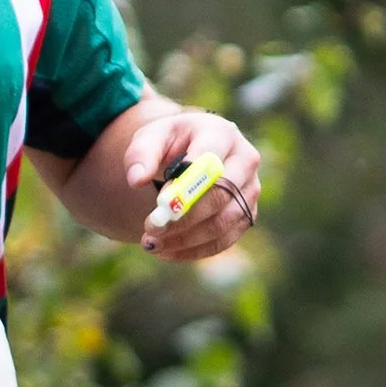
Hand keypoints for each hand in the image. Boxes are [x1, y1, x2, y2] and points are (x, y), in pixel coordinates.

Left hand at [122, 109, 260, 260]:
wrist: (193, 148)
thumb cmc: (172, 142)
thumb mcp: (152, 137)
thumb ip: (141, 154)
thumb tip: (136, 180)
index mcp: (222, 134)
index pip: (210, 162)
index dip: (187, 187)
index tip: (160, 204)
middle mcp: (245, 161)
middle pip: (220, 196)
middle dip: (183, 217)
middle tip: (150, 228)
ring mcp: (250, 190)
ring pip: (222, 223)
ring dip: (185, 239)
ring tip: (151, 244)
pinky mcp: (246, 214)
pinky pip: (224, 240)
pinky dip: (194, 251)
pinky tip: (166, 252)